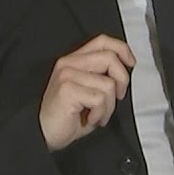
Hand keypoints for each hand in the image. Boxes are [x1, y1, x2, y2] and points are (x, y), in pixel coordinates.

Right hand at [39, 34, 134, 150]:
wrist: (43, 133)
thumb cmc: (66, 116)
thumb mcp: (87, 91)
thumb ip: (101, 76)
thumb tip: (124, 73)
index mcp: (74, 60)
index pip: (102, 41)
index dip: (122, 49)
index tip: (131, 64)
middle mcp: (69, 63)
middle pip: (110, 58)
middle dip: (122, 80)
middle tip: (117, 97)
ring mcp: (67, 75)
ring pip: (108, 84)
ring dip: (109, 106)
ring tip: (98, 114)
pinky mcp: (68, 90)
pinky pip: (100, 99)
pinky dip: (100, 114)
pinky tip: (90, 119)